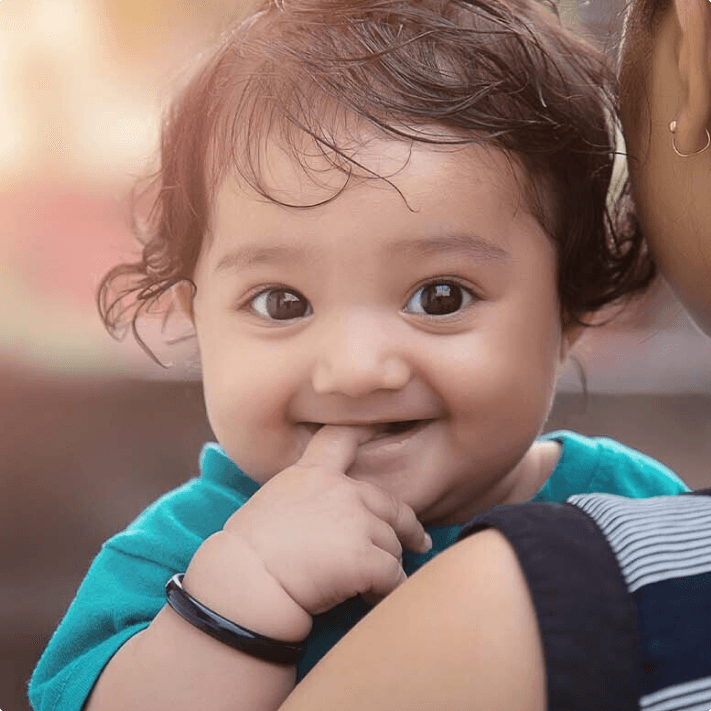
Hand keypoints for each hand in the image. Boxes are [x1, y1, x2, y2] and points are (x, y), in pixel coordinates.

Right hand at [223, 425, 430, 615]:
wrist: (243, 583)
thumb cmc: (246, 552)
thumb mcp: (272, 502)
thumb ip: (307, 498)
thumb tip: (329, 518)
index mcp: (313, 473)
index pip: (342, 439)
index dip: (367, 431)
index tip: (385, 426)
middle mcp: (340, 490)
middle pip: (388, 505)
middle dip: (405, 527)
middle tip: (417, 541)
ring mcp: (356, 521)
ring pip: (392, 545)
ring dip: (387, 565)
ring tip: (370, 586)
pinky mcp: (365, 557)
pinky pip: (393, 576)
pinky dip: (387, 590)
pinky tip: (370, 598)